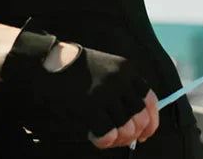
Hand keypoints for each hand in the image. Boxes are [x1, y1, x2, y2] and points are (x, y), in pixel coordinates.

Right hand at [0, 33, 154, 146]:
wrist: (50, 61)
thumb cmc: (76, 69)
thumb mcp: (106, 69)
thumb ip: (122, 89)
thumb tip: (136, 124)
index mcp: (127, 70)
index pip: (150, 101)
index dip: (151, 121)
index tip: (145, 133)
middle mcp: (120, 81)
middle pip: (140, 119)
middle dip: (134, 135)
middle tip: (122, 140)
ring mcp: (106, 93)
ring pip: (126, 130)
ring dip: (118, 140)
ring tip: (106, 137)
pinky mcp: (90, 106)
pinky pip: (107, 135)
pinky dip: (104, 141)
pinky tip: (94, 136)